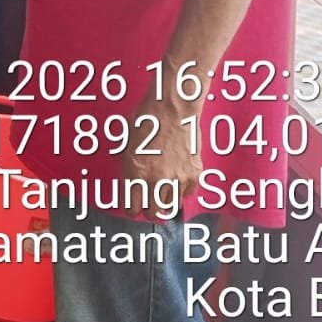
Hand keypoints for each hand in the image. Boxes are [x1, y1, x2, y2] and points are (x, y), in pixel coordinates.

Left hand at [120, 90, 200, 220]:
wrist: (172, 109)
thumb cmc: (147, 120)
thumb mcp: (127, 144)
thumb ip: (129, 167)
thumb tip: (130, 183)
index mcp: (135, 173)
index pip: (132, 208)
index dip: (132, 208)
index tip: (133, 206)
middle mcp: (156, 180)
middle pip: (153, 213)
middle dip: (149, 209)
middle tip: (148, 202)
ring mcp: (177, 179)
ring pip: (170, 205)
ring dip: (165, 200)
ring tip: (163, 189)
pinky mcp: (194, 174)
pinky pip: (187, 194)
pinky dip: (182, 190)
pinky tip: (177, 180)